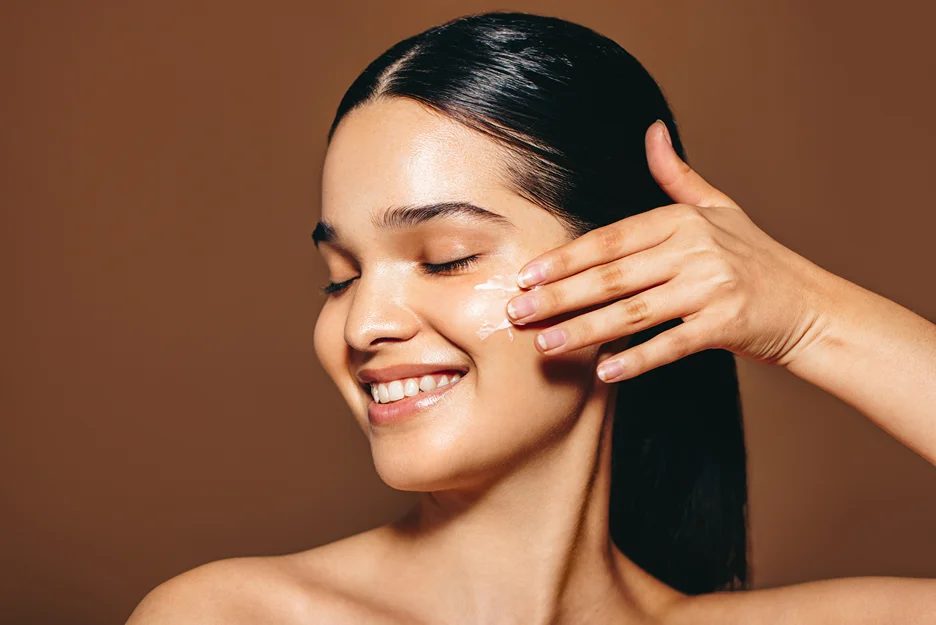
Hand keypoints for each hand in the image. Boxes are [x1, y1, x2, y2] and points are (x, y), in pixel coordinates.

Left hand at [506, 120, 831, 382]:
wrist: (811, 305)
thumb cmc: (757, 257)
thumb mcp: (719, 208)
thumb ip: (677, 176)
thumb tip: (652, 131)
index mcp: (684, 221)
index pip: (611, 240)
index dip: (566, 259)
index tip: (526, 276)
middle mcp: (696, 250)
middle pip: (613, 277)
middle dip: (559, 297)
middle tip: (517, 314)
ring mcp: (713, 288)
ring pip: (633, 313)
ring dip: (583, 331)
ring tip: (544, 346)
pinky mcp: (727, 326)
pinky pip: (671, 345)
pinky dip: (636, 359)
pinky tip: (603, 371)